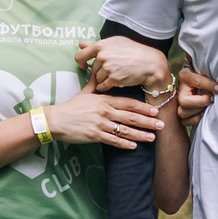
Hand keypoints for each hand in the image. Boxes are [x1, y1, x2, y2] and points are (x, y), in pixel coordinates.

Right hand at [45, 93, 162, 148]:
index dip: (143, 107)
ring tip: (153, 137)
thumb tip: (98, 71)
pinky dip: (124, 144)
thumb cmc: (71, 106)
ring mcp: (100, 123)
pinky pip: (112, 140)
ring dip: (140, 134)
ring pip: (124, 130)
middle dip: (148, 121)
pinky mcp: (94, 135)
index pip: (128, 103)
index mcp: (104, 100)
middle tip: (162, 124)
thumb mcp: (85, 92)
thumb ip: (96, 84)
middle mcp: (104, 111)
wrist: (55, 119)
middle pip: (131, 116)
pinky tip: (134, 146)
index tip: (155, 110)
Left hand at [76, 34, 170, 90]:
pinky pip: (103, 86)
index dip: (80, 63)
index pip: (80, 56)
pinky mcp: (113, 79)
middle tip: (113, 69)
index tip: (84, 66)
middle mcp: (102, 56)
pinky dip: (106, 86)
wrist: (149, 63)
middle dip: (100, 71)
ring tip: (117, 73)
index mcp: (101, 45)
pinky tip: (115, 82)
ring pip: (97, 78)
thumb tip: (80, 44)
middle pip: (92, 69)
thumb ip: (96, 44)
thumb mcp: (115, 42)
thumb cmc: (134, 51)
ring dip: (104, 79)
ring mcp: (108, 68)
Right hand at [173, 66, 217, 125]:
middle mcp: (179, 90)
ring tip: (207, 106)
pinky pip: (185, 121)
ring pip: (182, 112)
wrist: (199, 78)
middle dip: (201, 102)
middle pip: (184, 102)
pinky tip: (203, 113)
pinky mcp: (182, 113)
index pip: (197, 82)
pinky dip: (195, 119)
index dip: (209, 86)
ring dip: (198, 111)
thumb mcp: (207, 72)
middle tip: (212, 99)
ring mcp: (178, 102)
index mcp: (185, 76)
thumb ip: (210, 79)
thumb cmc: (204, 75)